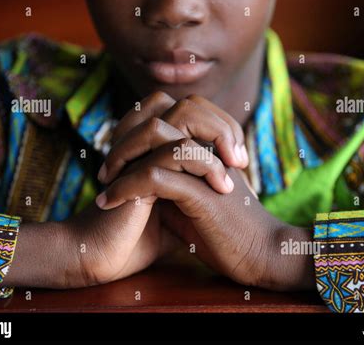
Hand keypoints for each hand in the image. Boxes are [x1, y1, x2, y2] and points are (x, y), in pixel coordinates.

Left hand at [96, 93, 314, 290]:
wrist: (260, 256)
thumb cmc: (227, 231)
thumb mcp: (192, 201)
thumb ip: (170, 181)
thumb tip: (137, 174)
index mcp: (209, 144)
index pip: (171, 110)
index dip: (137, 126)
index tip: (117, 157)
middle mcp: (209, 147)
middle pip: (166, 107)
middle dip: (127, 133)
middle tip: (107, 165)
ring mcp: (207, 166)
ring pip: (158, 134)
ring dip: (122, 155)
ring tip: (104, 181)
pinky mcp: (202, 193)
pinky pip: (155, 176)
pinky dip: (125, 187)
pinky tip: (110, 202)